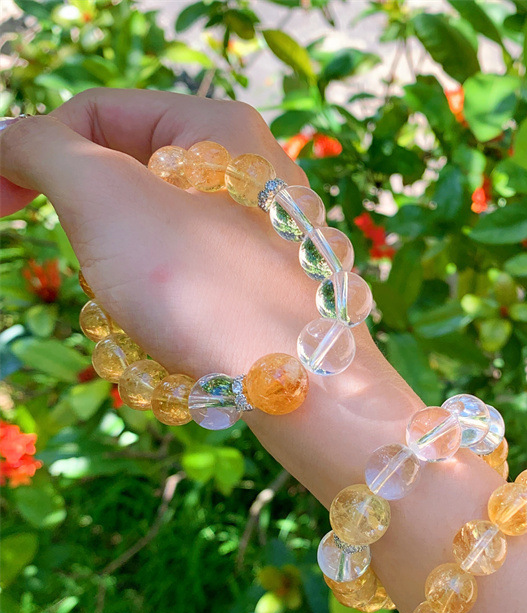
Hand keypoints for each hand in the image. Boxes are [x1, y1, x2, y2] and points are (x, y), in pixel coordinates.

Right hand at [0, 88, 322, 378]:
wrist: (300, 390)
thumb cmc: (204, 286)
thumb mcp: (105, 199)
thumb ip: (44, 151)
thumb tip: (12, 139)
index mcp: (220, 126)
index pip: (98, 113)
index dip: (36, 153)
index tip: (2, 206)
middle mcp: (253, 171)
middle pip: (127, 182)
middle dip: (97, 233)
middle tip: (111, 272)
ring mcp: (265, 232)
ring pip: (151, 240)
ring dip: (125, 279)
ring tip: (152, 313)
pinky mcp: (266, 286)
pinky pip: (185, 284)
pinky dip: (162, 307)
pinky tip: (176, 335)